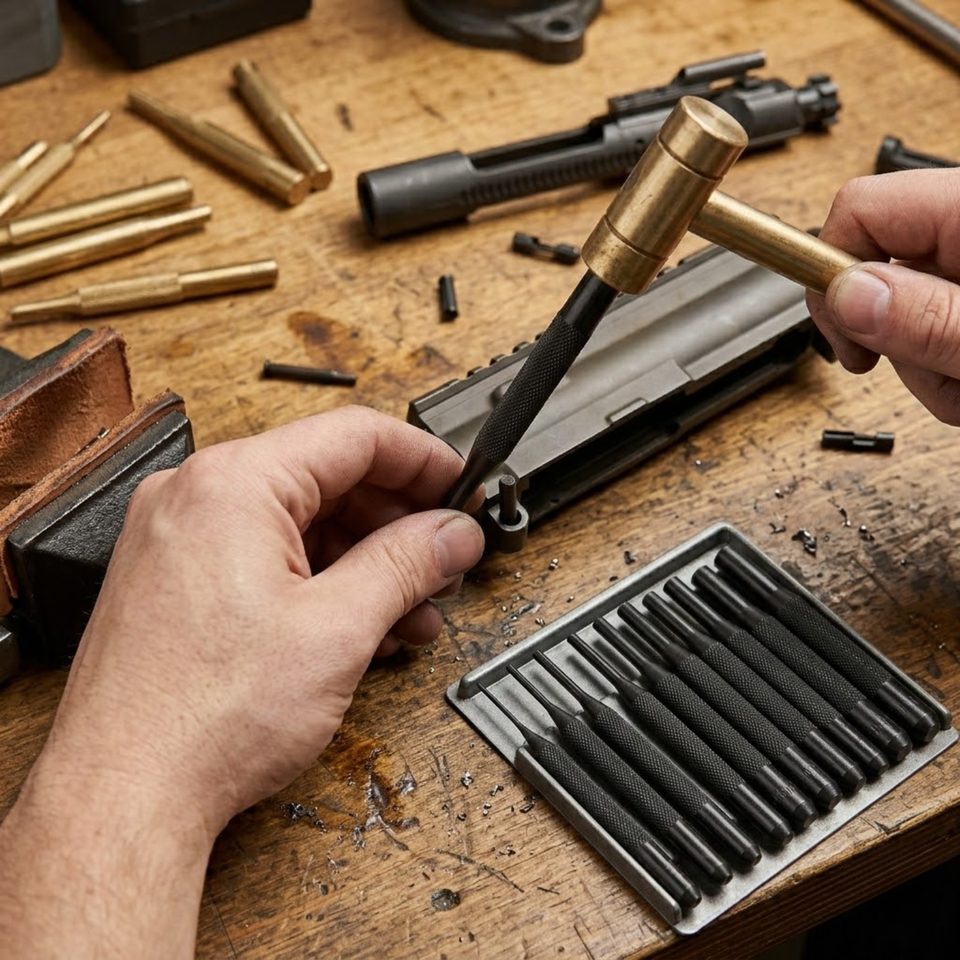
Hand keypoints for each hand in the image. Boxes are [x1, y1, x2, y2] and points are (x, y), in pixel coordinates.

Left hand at [0, 406, 484, 956]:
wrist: (124, 796)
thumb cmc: (203, 718)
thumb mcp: (338, 629)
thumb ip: (408, 565)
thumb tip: (453, 534)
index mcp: (233, 483)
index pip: (356, 436)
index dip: (424, 460)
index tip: (461, 488)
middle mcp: (197, 496)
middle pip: (329, 479)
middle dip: (398, 523)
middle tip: (446, 559)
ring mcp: (180, 538)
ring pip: (301, 524)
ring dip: (367, 561)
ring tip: (414, 609)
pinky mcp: (177, 580)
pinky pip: (267, 557)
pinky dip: (322, 583)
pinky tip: (364, 625)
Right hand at [806, 168, 959, 423]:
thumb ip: (926, 318)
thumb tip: (845, 295)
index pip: (859, 210)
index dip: (832, 273)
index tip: (843, 336)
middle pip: (874, 269)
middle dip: (890, 338)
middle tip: (936, 372)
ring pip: (903, 310)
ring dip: (924, 364)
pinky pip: (935, 324)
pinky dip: (947, 364)